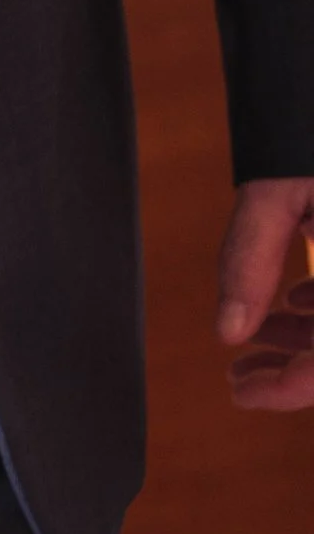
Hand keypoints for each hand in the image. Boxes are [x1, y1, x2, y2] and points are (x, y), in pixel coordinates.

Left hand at [216, 179, 313, 409]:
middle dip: (292, 371)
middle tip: (237, 376)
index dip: (288, 389)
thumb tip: (227, 330)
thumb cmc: (307, 139)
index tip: (242, 393)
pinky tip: (290, 301)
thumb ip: (249, 258)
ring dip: (305, 340)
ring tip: (254, 335)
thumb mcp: (276, 190)